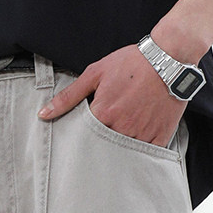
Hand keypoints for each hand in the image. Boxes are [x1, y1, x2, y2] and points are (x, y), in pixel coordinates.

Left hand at [37, 44, 185, 148]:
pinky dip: (141, 154)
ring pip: (125, 154)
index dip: (83, 138)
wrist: (168, 58)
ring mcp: (143, 133)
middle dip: (100, 147)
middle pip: (104, 148)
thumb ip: (68, 97)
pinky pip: (148, 155)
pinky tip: (137, 146)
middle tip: (100, 143)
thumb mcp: (95, 74)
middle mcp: (122, 127)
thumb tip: (44, 114)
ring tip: (120, 140)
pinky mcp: (161, 136)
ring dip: (119, 151)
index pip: (84, 138)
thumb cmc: (131, 63)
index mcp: (104, 113)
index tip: (82, 138)